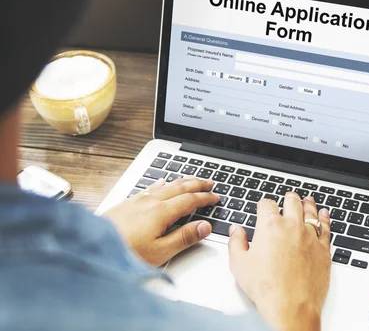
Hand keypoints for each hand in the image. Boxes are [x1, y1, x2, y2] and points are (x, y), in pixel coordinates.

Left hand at [103, 177, 218, 265]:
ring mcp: (138, 200)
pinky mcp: (127, 203)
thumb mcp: (160, 252)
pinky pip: (150, 187)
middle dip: (197, 184)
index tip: (215, 197)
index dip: (205, 198)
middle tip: (210, 182)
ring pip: (166, 185)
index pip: (190, 200)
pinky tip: (161, 182)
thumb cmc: (124, 253)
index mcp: (162, 212)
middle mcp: (151, 201)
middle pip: (180, 187)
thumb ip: (184, 238)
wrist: (90, 247)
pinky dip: (162, 183)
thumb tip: (205, 226)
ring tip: (192, 179)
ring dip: (182, 181)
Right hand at [228, 193, 330, 330]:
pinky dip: (325, 219)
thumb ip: (236, 242)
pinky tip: (324, 215)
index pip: (267, 204)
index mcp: (270, 226)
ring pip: (310, 211)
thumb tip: (236, 230)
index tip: (263, 206)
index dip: (263, 204)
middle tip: (288, 198)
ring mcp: (309, 236)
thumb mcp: (239, 264)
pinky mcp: (323, 248)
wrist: (291, 306)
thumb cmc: (266, 288)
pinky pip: (326, 227)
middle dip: (288, 198)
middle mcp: (291, 226)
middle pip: (292, 201)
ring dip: (308, 203)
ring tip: (307, 200)